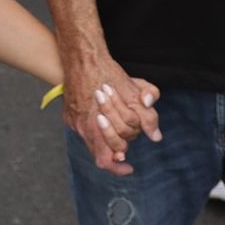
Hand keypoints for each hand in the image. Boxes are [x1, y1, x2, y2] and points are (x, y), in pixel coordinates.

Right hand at [59, 44, 161, 175]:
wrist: (82, 57)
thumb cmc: (108, 74)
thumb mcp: (134, 93)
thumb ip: (147, 116)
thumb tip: (156, 137)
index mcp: (96, 125)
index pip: (106, 159)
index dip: (118, 167)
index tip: (129, 166)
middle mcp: (82, 127)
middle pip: (101, 152)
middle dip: (117, 147)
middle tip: (127, 144)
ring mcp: (73, 121)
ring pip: (92, 142)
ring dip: (107, 138)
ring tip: (118, 127)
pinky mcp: (68, 115)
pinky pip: (83, 130)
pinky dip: (96, 129)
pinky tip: (103, 117)